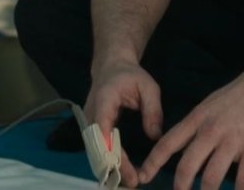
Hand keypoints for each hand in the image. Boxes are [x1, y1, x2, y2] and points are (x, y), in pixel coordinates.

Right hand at [86, 59, 163, 187]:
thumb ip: (153, 110)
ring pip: (94, 150)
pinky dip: (107, 162)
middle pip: (97, 144)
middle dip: (113, 165)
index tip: (123, 165)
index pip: (102, 127)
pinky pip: (96, 148)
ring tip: (128, 181)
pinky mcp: (91, 129)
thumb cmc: (130, 75)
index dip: (111, 149)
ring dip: (109, 167)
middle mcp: (91, 113)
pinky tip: (120, 173)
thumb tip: (154, 136)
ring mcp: (88, 122)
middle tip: (132, 181)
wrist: (111, 67)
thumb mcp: (148, 87)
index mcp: (104, 99)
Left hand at [138, 63, 243, 189]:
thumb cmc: (240, 94)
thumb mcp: (210, 105)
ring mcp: (233, 141)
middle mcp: (211, 131)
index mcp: (197, 119)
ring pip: (212, 177)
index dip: (152, 162)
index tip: (142, 177)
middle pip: (187, 166)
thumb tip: (184, 149)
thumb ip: (197, 128)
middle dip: (180, 187)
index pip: (168, 143)